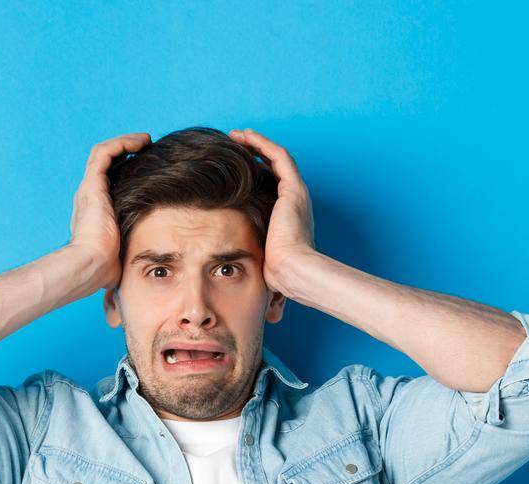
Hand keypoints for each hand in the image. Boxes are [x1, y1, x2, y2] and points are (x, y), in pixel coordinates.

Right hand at [67, 132, 150, 290]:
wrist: (89, 266)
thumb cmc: (103, 269)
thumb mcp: (120, 258)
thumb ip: (125, 260)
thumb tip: (130, 294)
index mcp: (96, 212)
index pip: (109, 183)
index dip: (127, 172)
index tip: (149, 169)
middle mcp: (90, 196)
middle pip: (106, 165)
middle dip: (126, 153)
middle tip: (148, 149)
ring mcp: (89, 189)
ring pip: (104, 154)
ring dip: (124, 143)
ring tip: (145, 140)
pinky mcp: (92, 184)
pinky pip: (105, 153)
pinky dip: (122, 143)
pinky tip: (141, 141)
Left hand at [227, 128, 316, 293]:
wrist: (294, 271)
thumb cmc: (280, 273)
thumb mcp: (263, 262)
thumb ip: (261, 267)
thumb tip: (261, 301)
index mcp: (288, 216)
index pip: (270, 187)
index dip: (254, 174)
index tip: (234, 169)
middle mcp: (294, 201)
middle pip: (273, 169)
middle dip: (254, 154)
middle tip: (233, 146)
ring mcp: (295, 193)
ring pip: (276, 157)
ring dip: (256, 144)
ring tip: (236, 136)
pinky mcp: (293, 188)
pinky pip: (278, 156)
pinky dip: (261, 144)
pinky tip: (244, 136)